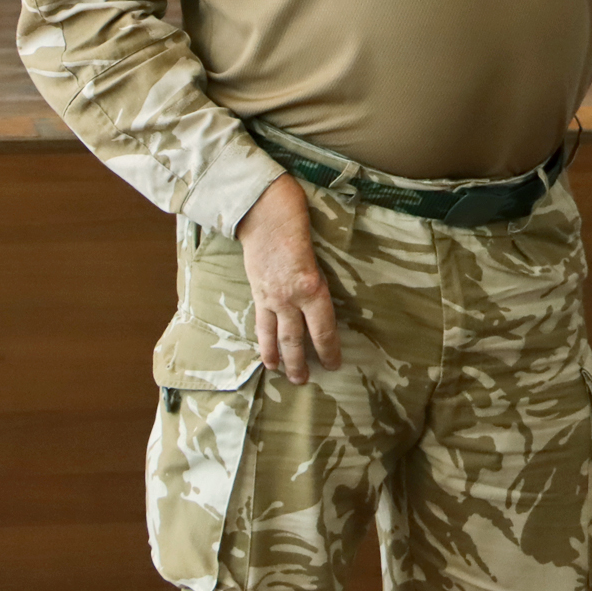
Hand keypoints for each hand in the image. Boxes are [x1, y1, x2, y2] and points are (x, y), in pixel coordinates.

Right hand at [235, 174, 341, 383]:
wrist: (263, 209)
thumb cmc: (297, 220)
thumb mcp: (320, 248)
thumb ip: (323, 274)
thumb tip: (331, 293)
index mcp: (312, 286)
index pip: (324, 328)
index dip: (329, 349)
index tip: (335, 364)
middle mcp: (290, 297)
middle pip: (297, 339)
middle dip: (302, 362)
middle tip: (306, 381)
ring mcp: (270, 296)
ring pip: (275, 336)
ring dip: (280, 358)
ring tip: (284, 374)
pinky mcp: (256, 290)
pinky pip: (260, 322)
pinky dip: (262, 340)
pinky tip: (264, 352)